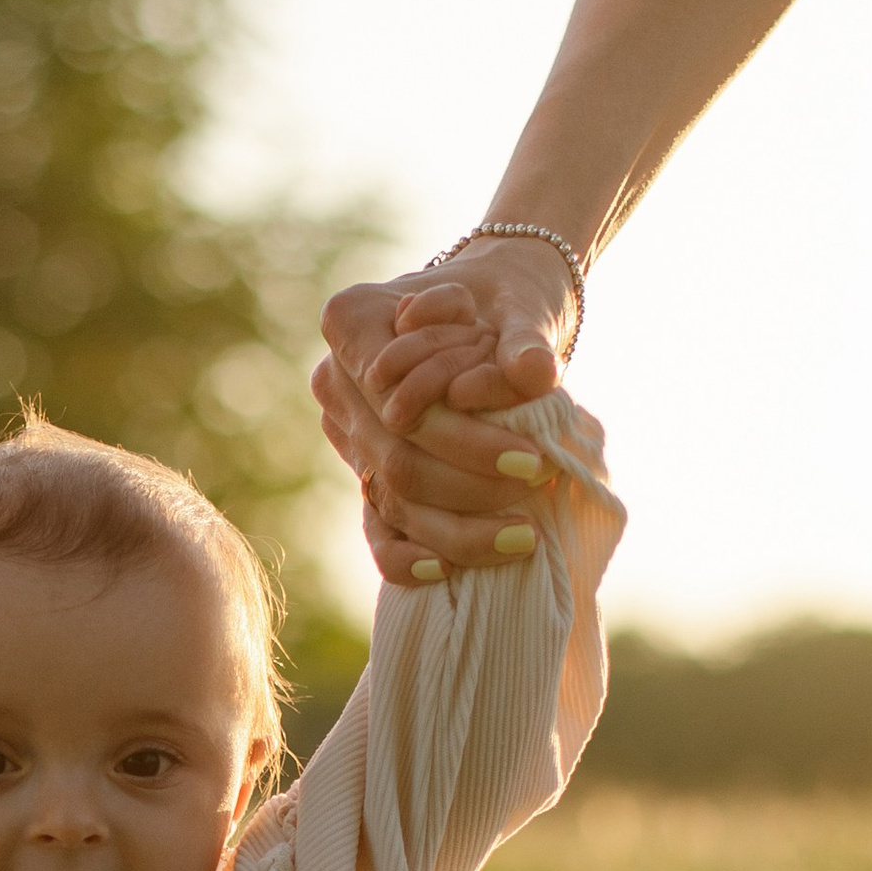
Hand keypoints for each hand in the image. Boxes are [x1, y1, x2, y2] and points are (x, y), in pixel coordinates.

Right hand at [313, 241, 579, 583]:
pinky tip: (444, 571)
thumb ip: (526, 337)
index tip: (534, 459)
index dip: (466, 439)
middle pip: (397, 454)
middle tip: (537, 493)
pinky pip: (374, 525)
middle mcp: (334, 379)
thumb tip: (536, 375)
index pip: (404, 400)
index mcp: (353, 321)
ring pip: (390, 495)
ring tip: (522, 538)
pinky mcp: (363, 469)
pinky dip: (405, 555)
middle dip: (470, 485)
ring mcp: (344, 430)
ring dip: (455, 527)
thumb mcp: (519, 304)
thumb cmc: (501, 299)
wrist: (487, 309)